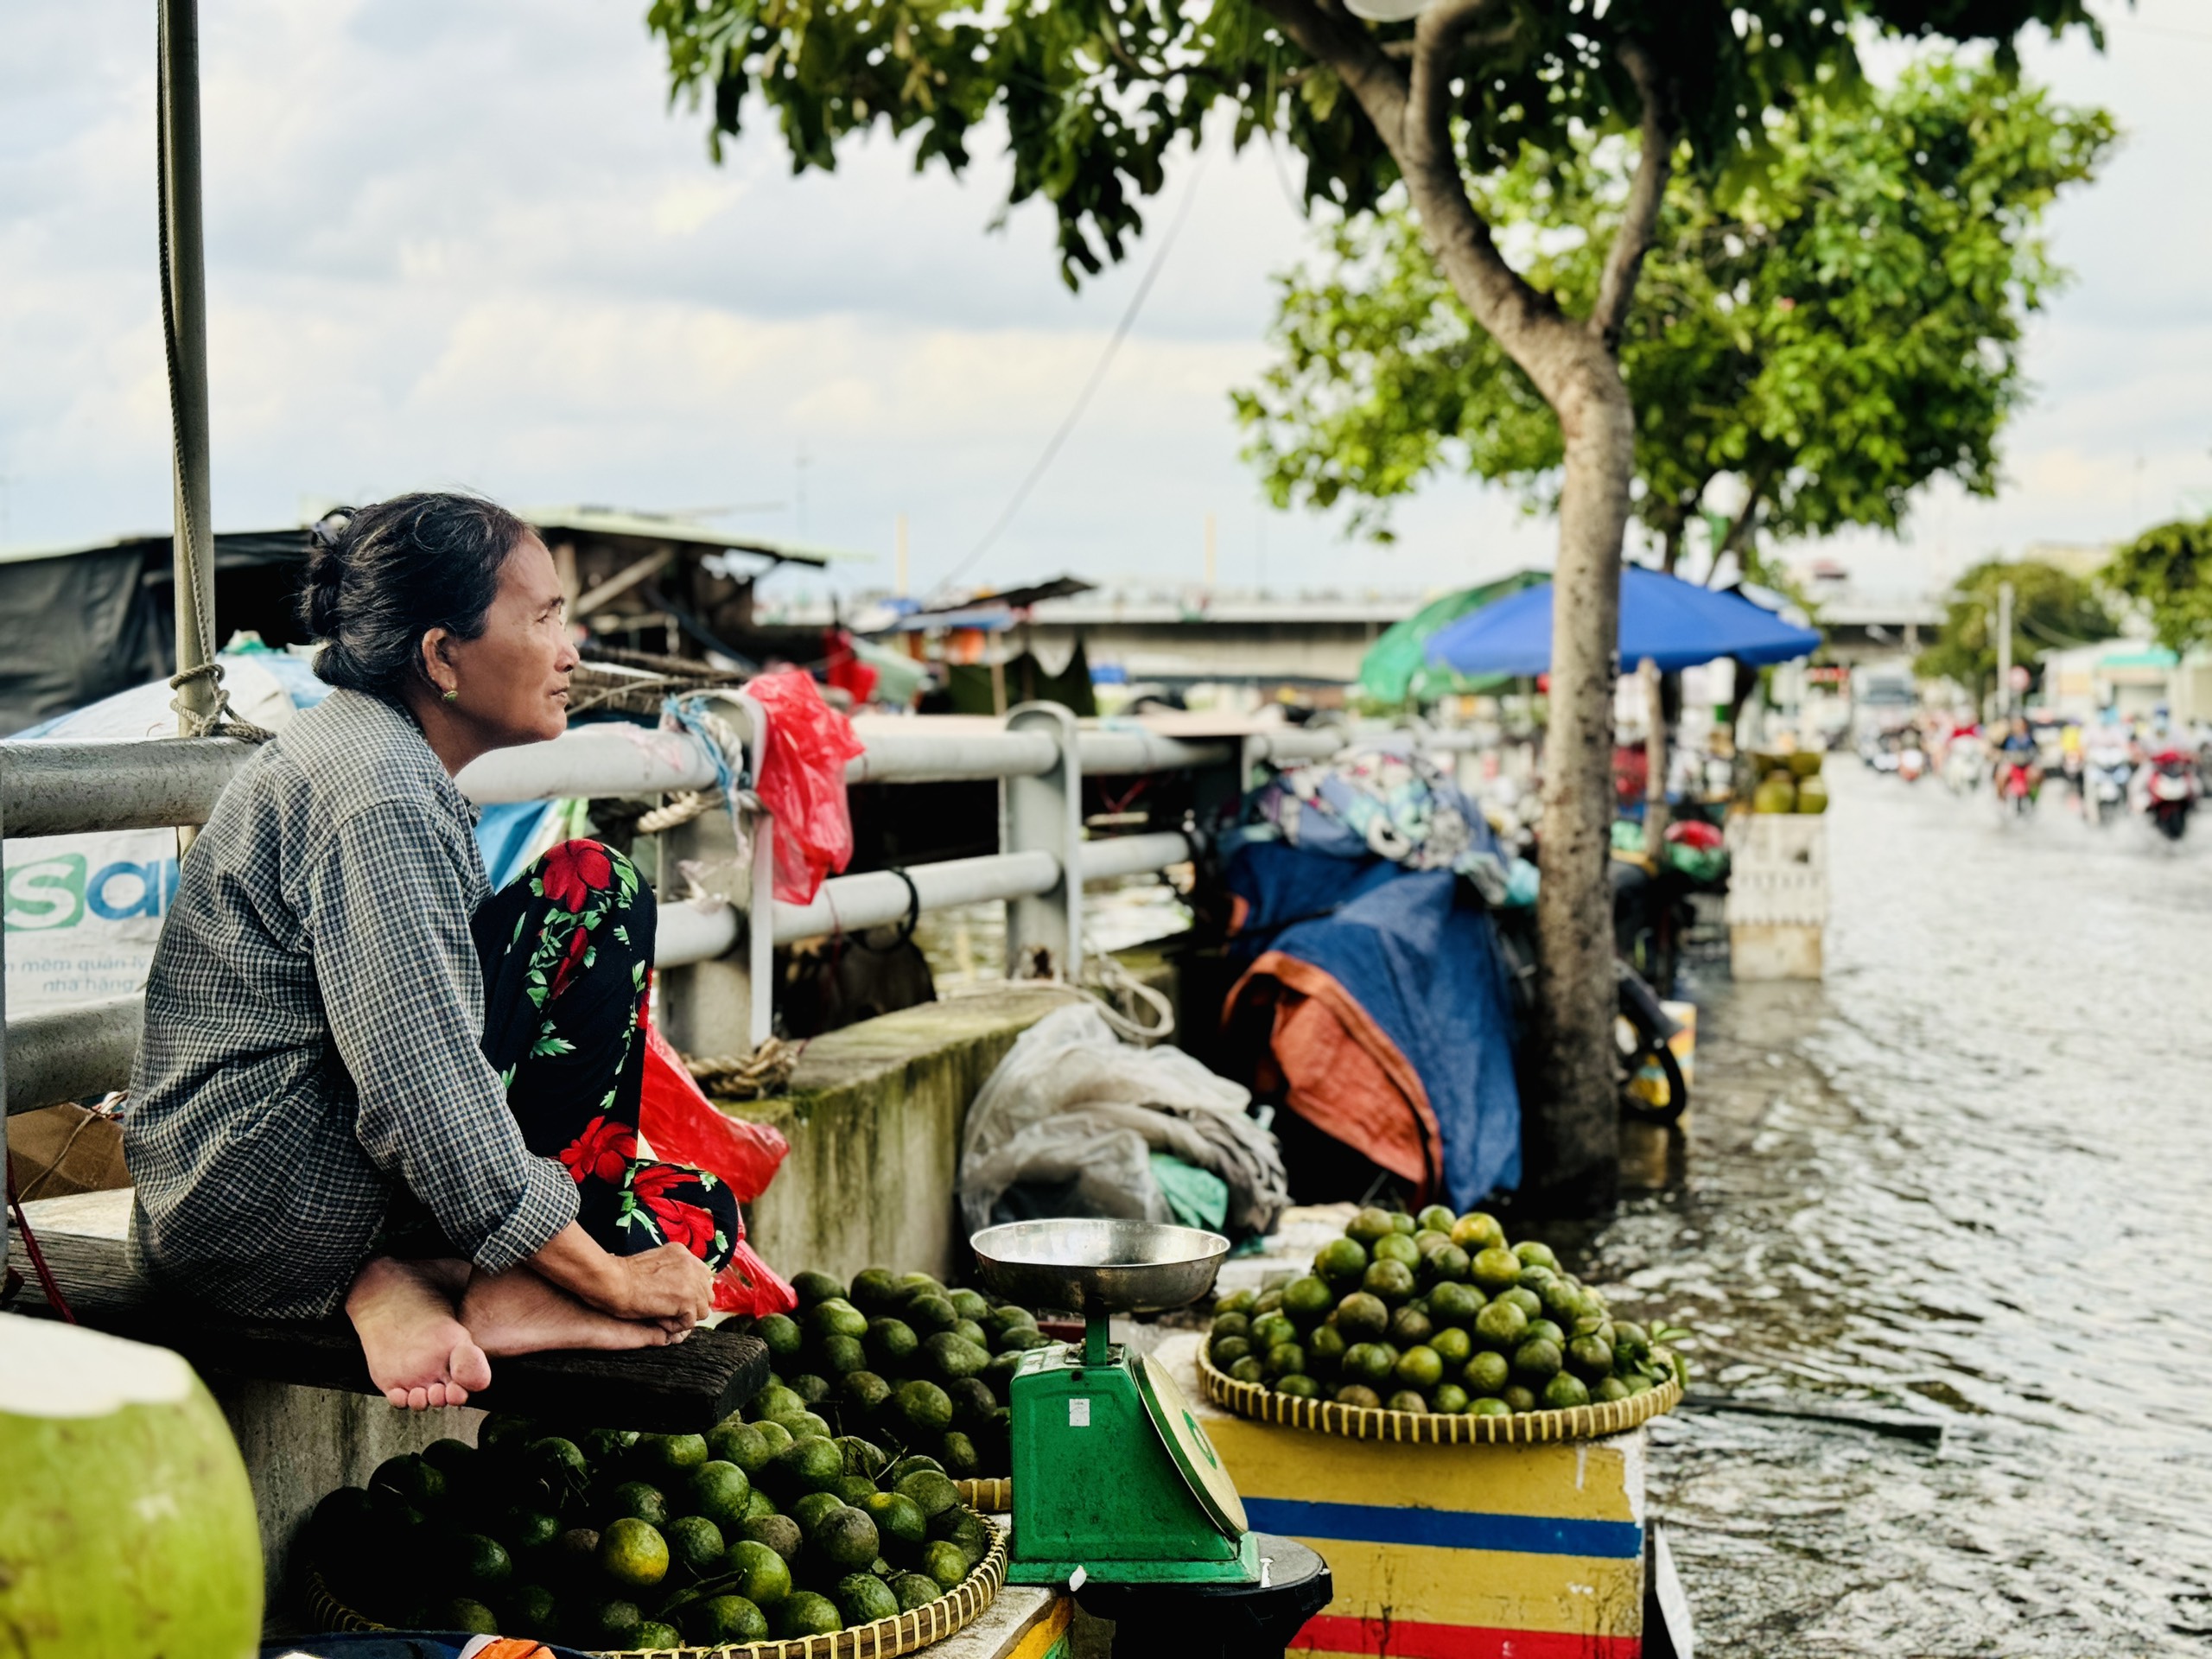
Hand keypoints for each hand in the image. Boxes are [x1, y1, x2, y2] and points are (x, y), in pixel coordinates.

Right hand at [602, 1243, 716, 1330]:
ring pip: (701, 1310)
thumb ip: (671, 1269)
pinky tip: (658, 1318)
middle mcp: (691, 1264)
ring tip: (661, 1314)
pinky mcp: (687, 1300)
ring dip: (682, 1316)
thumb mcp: (653, 1263)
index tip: (675, 1299)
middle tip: (668, 1309)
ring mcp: (692, 1281)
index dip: (691, 1292)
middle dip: (690, 1305)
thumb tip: (680, 1285)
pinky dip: (674, 1325)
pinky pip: (689, 1322)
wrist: (614, 1282)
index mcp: (682, 1252)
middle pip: (706, 1294)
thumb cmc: (623, 1276)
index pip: (703, 1276)